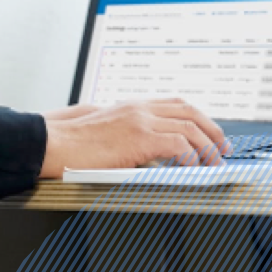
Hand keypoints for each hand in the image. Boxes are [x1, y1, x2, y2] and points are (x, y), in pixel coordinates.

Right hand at [39, 99, 233, 177]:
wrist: (49, 141)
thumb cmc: (68, 140)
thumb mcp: (101, 126)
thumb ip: (123, 130)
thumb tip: (139, 148)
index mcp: (133, 105)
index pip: (177, 104)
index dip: (199, 118)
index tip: (210, 133)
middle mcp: (140, 108)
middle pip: (190, 112)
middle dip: (212, 130)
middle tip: (222, 148)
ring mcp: (140, 121)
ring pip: (189, 128)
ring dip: (207, 146)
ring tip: (214, 162)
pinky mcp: (138, 139)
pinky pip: (178, 145)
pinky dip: (191, 156)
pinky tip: (193, 167)